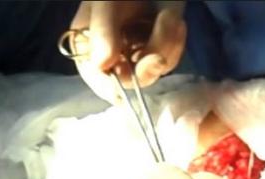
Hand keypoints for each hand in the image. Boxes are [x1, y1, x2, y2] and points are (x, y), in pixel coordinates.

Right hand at [70, 1, 186, 102]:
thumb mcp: (106, 2)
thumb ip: (103, 30)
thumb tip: (102, 63)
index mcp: (88, 46)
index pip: (97, 78)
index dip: (112, 85)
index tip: (132, 75)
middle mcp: (110, 56)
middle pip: (130, 80)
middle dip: (148, 63)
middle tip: (161, 47)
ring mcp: (135, 55)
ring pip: (154, 70)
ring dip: (166, 42)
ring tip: (168, 15)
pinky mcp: (157, 51)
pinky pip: (170, 59)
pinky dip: (176, 40)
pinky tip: (173, 18)